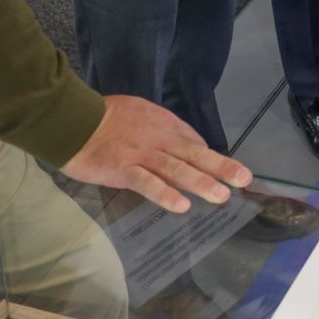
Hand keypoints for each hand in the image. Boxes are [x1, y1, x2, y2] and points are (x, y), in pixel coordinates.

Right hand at [61, 95, 251, 213]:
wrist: (73, 120)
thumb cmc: (104, 117)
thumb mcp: (140, 112)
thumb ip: (160, 127)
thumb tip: (183, 141)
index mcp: (163, 123)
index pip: (193, 141)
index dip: (211, 157)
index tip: (228, 170)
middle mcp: (159, 138)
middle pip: (195, 153)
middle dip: (221, 166)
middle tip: (244, 179)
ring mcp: (142, 154)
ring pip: (177, 168)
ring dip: (201, 182)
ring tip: (221, 196)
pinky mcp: (124, 169)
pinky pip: (148, 183)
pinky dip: (165, 193)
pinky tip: (181, 205)